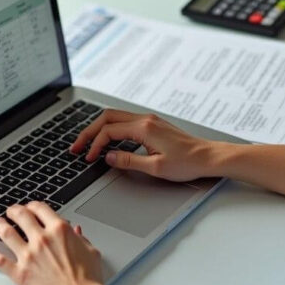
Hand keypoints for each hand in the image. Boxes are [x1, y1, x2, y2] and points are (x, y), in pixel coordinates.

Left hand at [0, 202, 110, 284]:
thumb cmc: (88, 281)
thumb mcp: (91, 253)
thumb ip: (81, 239)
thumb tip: (75, 232)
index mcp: (60, 231)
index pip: (40, 209)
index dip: (32, 206)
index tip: (30, 208)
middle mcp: (42, 239)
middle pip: (21, 216)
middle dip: (14, 211)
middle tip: (11, 212)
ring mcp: (28, 256)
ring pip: (6, 233)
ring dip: (0, 225)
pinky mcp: (19, 273)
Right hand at [71, 110, 215, 181]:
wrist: (208, 157)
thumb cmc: (187, 162)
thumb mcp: (155, 167)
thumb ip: (128, 161)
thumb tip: (108, 158)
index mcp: (144, 128)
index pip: (108, 131)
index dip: (94, 144)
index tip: (87, 158)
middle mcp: (145, 120)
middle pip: (107, 118)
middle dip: (88, 132)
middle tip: (76, 147)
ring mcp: (149, 121)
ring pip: (115, 118)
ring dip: (99, 129)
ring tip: (88, 144)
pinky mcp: (153, 125)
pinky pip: (125, 122)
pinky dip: (111, 130)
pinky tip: (108, 142)